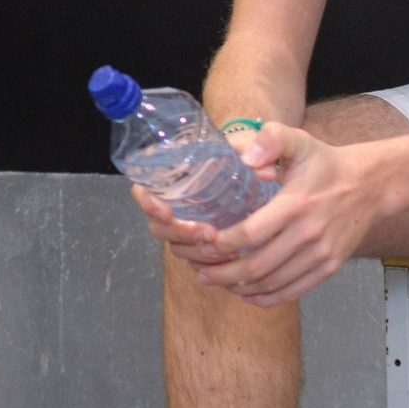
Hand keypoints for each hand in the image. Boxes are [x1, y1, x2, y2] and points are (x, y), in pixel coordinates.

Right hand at [127, 123, 269, 265]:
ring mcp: (187, 225)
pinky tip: (233, 260)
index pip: (144, 190)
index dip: (148, 204)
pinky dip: (211, 264)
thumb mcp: (252, 143)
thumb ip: (261, 147)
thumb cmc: (247, 153)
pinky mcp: (202, 243)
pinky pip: (196, 261)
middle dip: (180, 234)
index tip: (168, 212)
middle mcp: (175, 203)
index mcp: (174, 175)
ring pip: (177, 247)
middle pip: (158, 227)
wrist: (262, 172)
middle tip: (208, 233)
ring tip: (226, 249)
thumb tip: (265, 172)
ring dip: (197, 252)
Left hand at [195, 124, 385, 306]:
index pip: (251, 233)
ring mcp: (321, 255)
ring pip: (273, 283)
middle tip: (200, 272)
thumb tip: (246, 159)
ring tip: (216, 281)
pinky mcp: (329, 267)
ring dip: (240, 287)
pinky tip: (246, 294)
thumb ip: (272, 139)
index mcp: (296, 204)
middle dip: (223, 273)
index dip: (222, 244)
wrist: (370, 184)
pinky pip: (294, 291)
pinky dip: (267, 298)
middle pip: (257, 266)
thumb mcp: (299, 141)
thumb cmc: (325, 164)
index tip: (202, 244)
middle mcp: (309, 234)